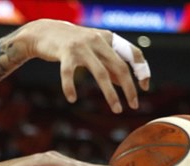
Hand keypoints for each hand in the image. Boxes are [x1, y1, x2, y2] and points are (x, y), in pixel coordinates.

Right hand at [21, 20, 149, 111]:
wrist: (44, 32)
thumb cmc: (70, 45)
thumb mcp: (93, 51)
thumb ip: (107, 63)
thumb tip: (123, 82)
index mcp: (108, 39)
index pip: (132, 53)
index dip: (142, 70)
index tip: (145, 88)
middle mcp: (98, 41)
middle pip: (120, 67)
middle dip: (129, 88)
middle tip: (134, 106)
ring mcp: (81, 47)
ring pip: (101, 73)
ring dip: (111, 94)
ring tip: (116, 109)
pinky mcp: (64, 53)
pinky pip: (69, 74)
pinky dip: (70, 87)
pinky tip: (72, 99)